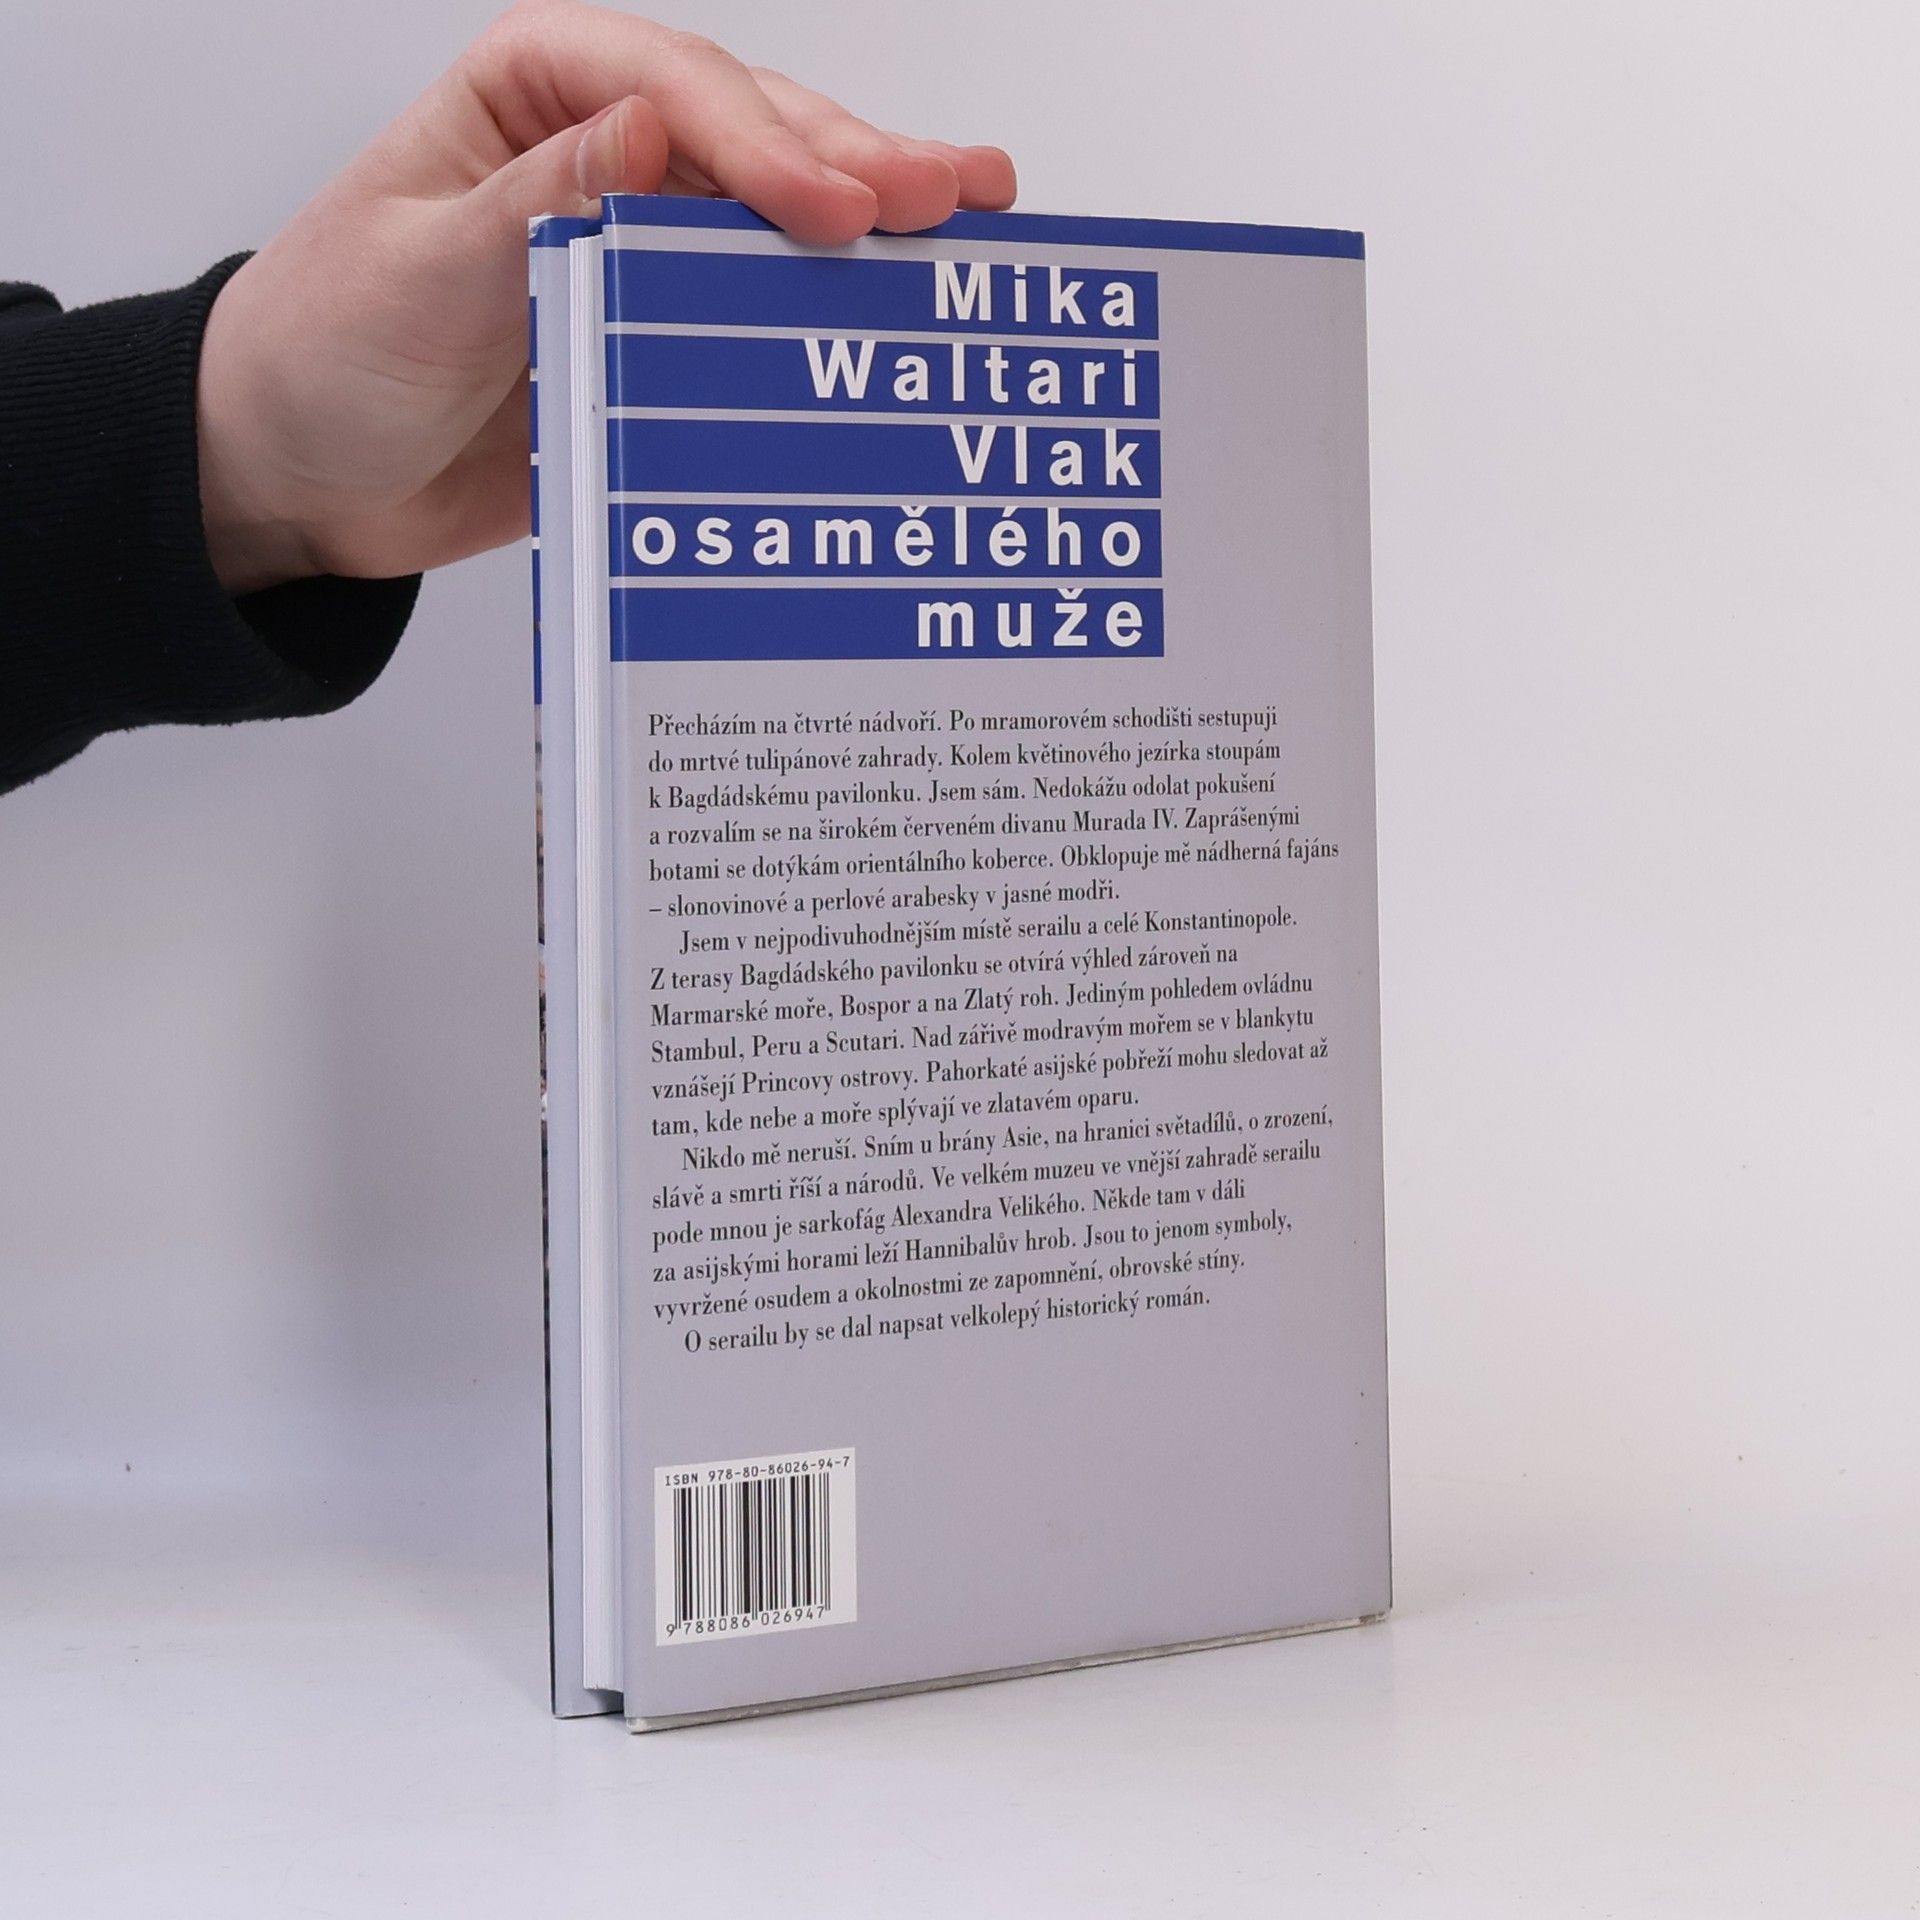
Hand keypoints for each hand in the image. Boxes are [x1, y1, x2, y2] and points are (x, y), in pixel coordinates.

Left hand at [195, 1, 1016, 593]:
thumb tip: (654, 126)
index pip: (673, 90)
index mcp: (532, 95)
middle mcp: (602, 154)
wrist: (302, 480)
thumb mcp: (420, 271)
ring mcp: (640, 248)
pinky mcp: (659, 338)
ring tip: (970, 221)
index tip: (841, 210)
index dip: (766, 144)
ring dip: (871, 219)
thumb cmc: (325, 354)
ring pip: (772, 219)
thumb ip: (541, 202)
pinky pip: (755, 318)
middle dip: (855, 163)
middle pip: (752, 135)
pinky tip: (899, 310)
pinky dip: (827, 318)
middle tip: (953, 198)